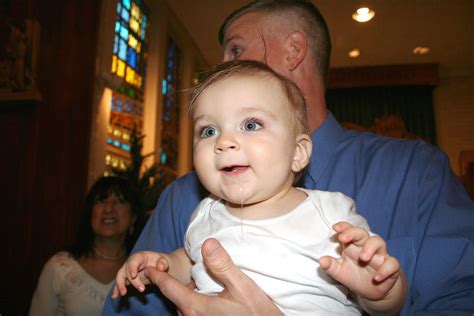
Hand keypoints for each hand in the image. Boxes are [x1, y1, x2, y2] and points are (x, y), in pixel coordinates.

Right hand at [112, 251, 168, 297]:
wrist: (158, 267)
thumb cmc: (160, 262)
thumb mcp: (164, 261)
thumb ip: (163, 263)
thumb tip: (160, 267)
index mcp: (139, 256)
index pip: (133, 261)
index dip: (132, 267)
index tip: (134, 275)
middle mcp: (131, 262)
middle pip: (126, 270)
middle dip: (131, 280)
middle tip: (141, 289)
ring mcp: (127, 270)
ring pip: (120, 277)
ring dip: (120, 285)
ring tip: (123, 293)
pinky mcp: (127, 278)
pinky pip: (120, 283)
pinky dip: (117, 289)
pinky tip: (114, 296)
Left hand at [144, 238, 281, 315]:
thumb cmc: (256, 311)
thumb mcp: (242, 286)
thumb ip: (223, 265)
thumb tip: (207, 244)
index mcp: (196, 307)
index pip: (170, 288)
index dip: (158, 276)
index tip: (147, 267)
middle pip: (176, 297)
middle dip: (173, 284)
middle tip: (169, 271)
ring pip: (184, 306)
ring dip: (185, 295)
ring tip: (193, 286)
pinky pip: (192, 313)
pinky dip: (193, 303)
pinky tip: (207, 298)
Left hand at [320, 222, 401, 300]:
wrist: (374, 292)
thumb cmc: (355, 276)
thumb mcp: (340, 272)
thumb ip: (331, 266)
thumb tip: (321, 260)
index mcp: (353, 246)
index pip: (349, 232)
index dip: (344, 227)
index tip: (335, 227)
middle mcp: (366, 247)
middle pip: (363, 233)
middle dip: (354, 233)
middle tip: (345, 237)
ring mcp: (380, 256)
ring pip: (379, 242)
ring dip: (370, 248)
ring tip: (363, 257)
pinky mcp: (391, 267)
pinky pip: (392, 263)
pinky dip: (385, 269)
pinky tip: (377, 277)